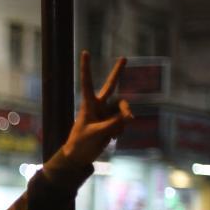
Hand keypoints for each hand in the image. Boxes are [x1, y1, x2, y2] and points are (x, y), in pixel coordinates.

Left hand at [61, 50, 133, 165]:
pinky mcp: (112, 123)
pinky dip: (121, 129)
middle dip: (117, 73)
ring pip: (122, 110)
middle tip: (124, 57)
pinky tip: (113, 138)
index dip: (87, 68)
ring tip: (115, 133)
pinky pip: (123, 122)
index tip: (85, 52)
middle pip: (110, 86)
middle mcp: (98, 106)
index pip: (87, 83)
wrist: (79, 157)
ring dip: (123, 120)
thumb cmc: (81, 144)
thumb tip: (129, 117)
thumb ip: (113, 124)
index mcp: (88, 105)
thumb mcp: (96, 133)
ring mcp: (106, 114)